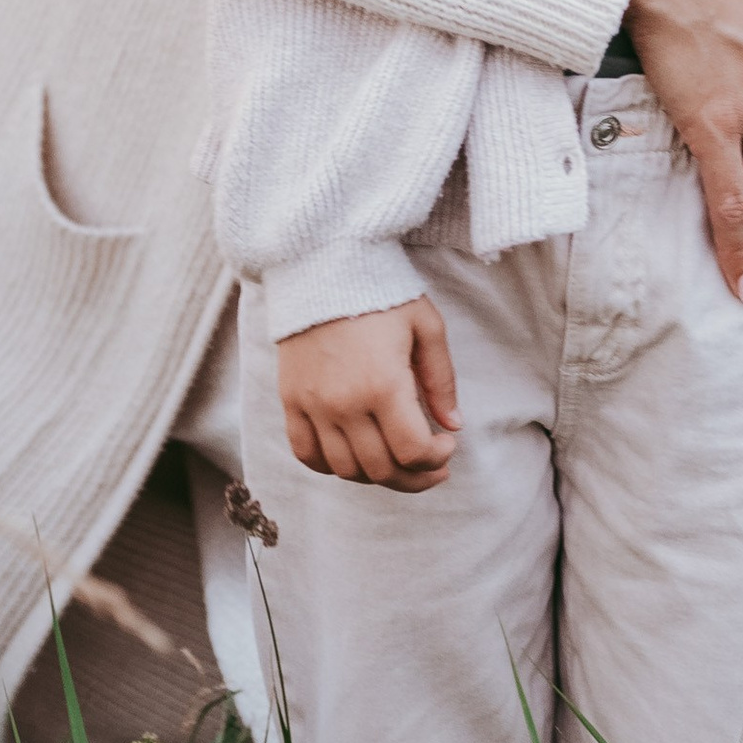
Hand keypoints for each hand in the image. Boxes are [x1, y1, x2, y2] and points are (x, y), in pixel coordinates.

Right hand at [277, 298, 460, 488]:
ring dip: (377, 476)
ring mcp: (313, 405)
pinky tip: (354, 457)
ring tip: (396, 462)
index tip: (447, 446)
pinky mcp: (291, 400)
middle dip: (415, 477)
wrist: (322, 265)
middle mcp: (345, 403)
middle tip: (431, 467)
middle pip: (381, 469)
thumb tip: (452, 426)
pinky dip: (331, 466)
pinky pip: (306, 454)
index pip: (412, 451)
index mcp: (384, 385)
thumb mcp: (426, 326)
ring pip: (345, 469)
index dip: (436, 460)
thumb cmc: (381, 292)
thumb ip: (441, 380)